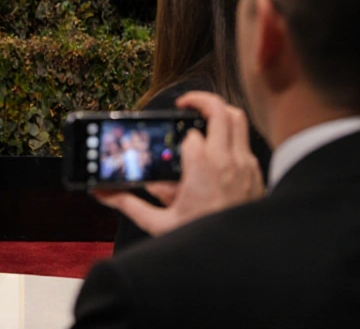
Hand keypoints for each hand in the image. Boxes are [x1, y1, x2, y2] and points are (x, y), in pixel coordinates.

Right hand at [95, 91, 263, 235]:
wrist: (237, 258)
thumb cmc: (201, 241)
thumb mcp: (160, 224)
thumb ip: (129, 204)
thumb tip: (103, 194)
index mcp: (202, 167)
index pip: (190, 134)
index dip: (178, 138)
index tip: (168, 151)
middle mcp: (227, 160)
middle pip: (220, 111)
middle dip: (201, 101)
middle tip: (186, 103)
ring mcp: (245, 165)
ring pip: (238, 120)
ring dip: (220, 114)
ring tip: (203, 117)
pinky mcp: (256, 174)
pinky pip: (244, 144)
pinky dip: (231, 139)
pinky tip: (217, 154)